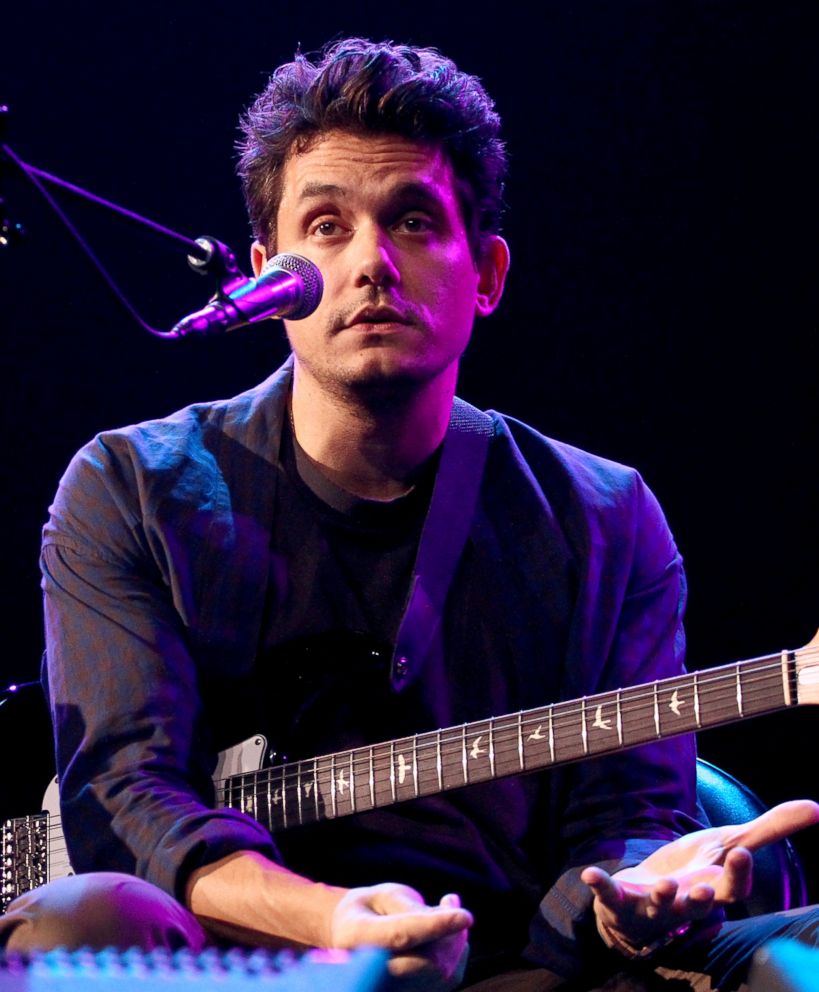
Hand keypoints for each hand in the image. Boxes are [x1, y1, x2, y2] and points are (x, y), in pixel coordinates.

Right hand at [330, 883, 471, 990]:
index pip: (401, 937)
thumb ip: (410, 908)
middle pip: (426, 963)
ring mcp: (388, 990)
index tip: (466, 915)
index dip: (435, 926)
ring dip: (456, 942)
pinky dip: (456, 955)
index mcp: (355, 937)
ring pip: (441, 975)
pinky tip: (447, 933)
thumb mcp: (384, 896)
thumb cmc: (370, 909)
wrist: (352, 937)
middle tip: (451, 901)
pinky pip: (446, 981)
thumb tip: (445, 920)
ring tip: (448, 910)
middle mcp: (368, 972)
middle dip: (451, 935)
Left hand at [581, 799, 818, 954]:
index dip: (739, 874)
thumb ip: (769, 830)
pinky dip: (600, 886)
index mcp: (713, 888)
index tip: (742, 854)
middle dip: (702, 900)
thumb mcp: (730, 846)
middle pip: (698, 905)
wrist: (650, 898)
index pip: (733, 888)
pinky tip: (590, 873)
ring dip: (661, 897)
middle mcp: (686, 902)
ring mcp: (652, 905)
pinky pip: (609, 896)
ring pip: (659, 907)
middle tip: (706, 890)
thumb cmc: (695, 871)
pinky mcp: (621, 900)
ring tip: (664, 885)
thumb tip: (816, 807)